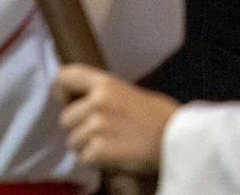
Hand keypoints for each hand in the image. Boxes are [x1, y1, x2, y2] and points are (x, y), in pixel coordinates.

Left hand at [55, 65, 177, 173]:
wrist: (178, 141)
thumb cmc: (159, 117)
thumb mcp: (128, 92)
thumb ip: (102, 93)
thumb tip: (77, 95)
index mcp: (105, 84)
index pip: (66, 77)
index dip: (61, 90)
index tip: (64, 98)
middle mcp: (96, 103)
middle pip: (66, 118)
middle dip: (79, 128)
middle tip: (103, 132)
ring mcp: (96, 127)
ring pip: (73, 142)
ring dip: (87, 147)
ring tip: (112, 145)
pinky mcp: (98, 151)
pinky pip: (83, 159)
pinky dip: (96, 162)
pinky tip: (114, 156)